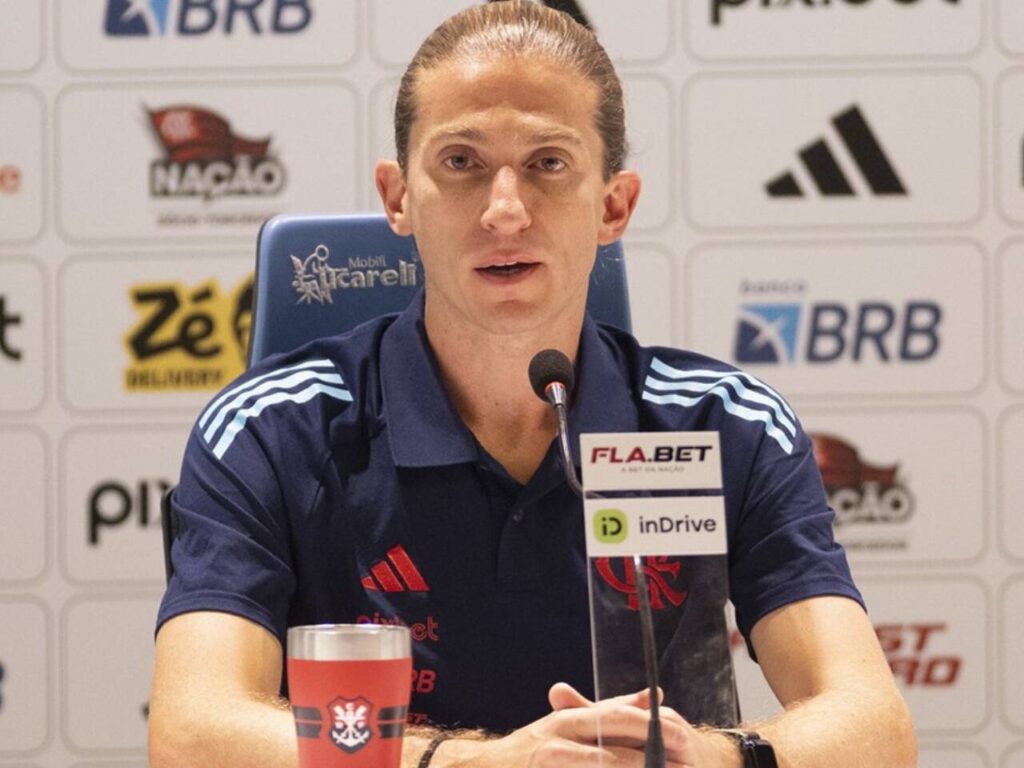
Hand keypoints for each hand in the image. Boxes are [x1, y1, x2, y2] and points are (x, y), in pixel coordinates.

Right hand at [442, 683, 736, 767]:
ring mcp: (549, 764)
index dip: (649, 728)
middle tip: (684, 766)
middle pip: (612, 754)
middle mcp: (558, 743)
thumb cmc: (534, 749)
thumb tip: (655, 695)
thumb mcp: (570, 723)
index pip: (614, 719)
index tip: (682, 739)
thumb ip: (611, 711)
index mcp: (568, 722)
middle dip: (650, 762)